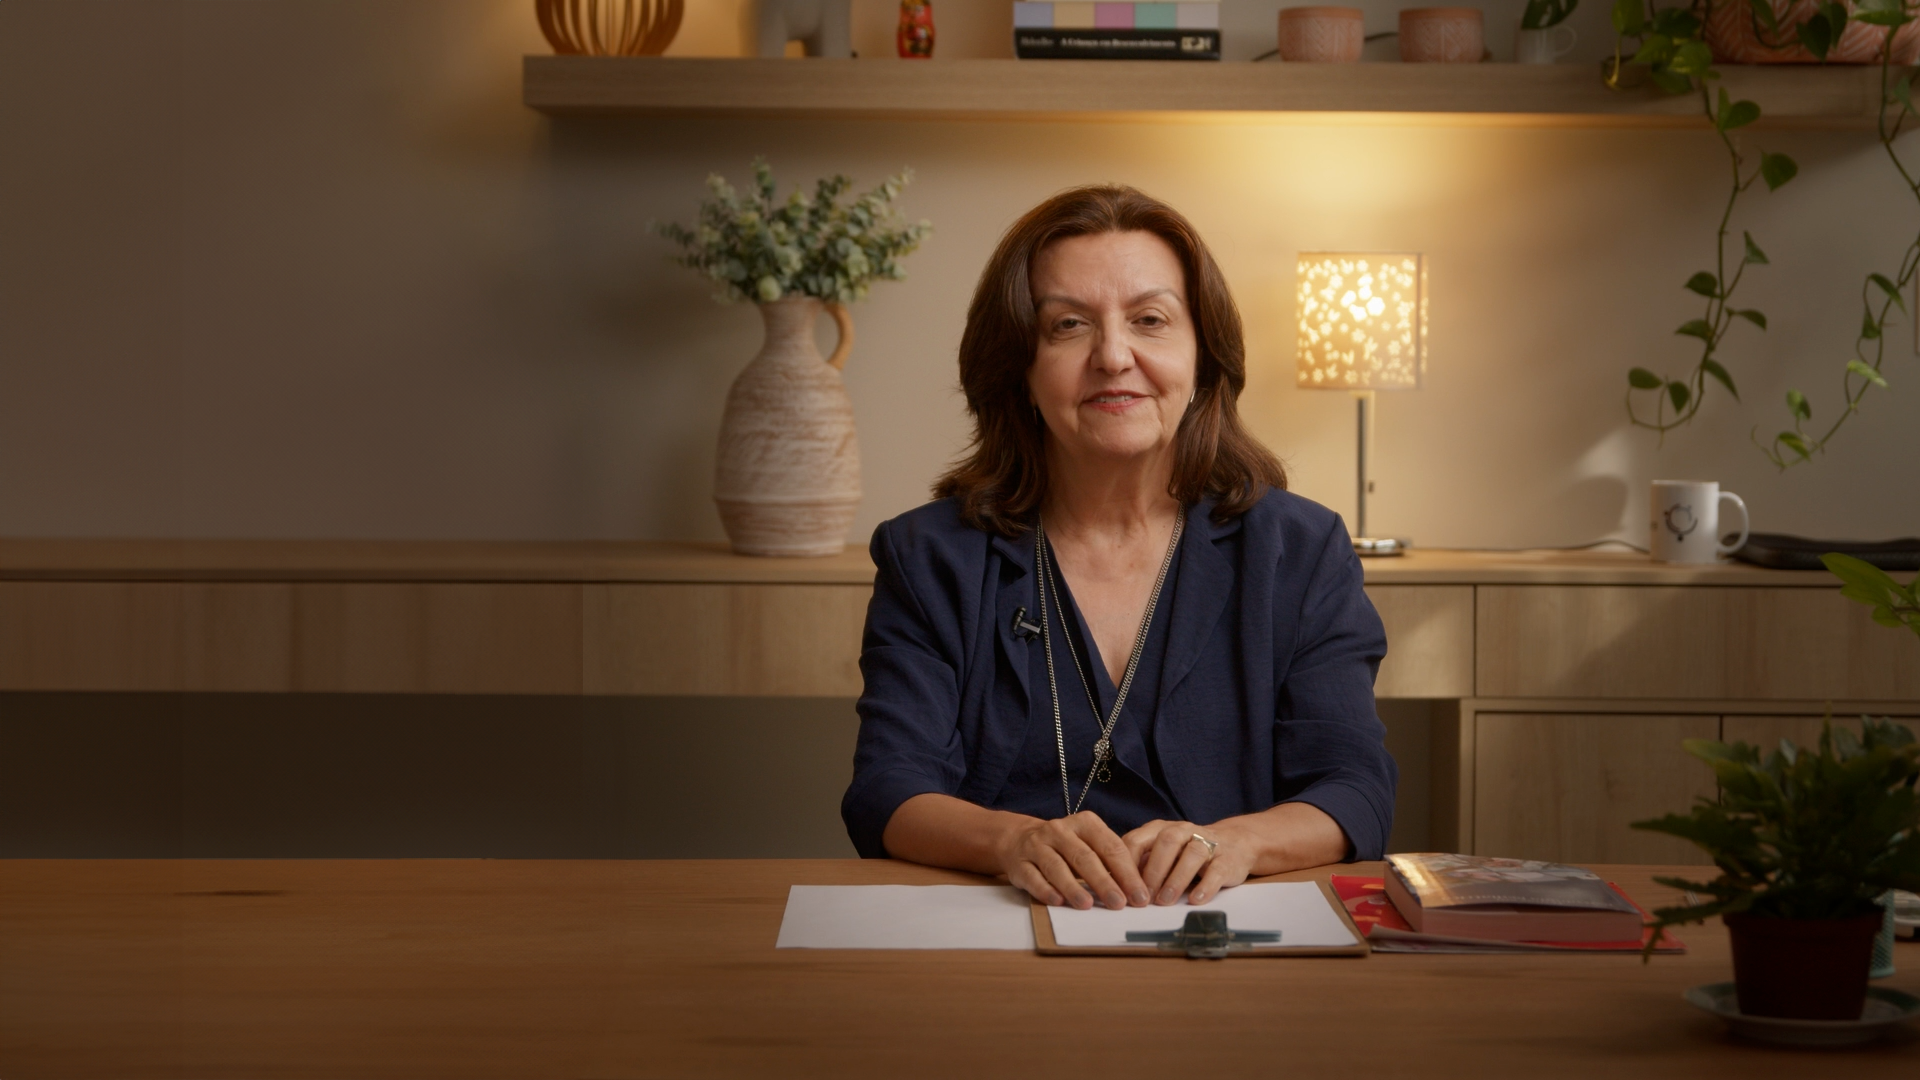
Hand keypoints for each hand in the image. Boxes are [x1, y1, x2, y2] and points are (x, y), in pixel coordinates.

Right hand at [994, 811, 1150, 909]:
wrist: (1019, 839)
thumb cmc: (1066, 847)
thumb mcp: (1089, 844)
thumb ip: (1110, 862)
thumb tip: (1138, 891)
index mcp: (1085, 823)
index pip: (1110, 847)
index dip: (1126, 872)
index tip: (1139, 895)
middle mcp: (1059, 831)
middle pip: (1084, 857)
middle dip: (1104, 882)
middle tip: (1119, 904)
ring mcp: (1037, 846)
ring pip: (1056, 867)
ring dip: (1073, 887)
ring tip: (1087, 905)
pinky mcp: (1019, 863)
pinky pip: (1033, 877)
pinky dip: (1045, 890)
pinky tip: (1057, 902)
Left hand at [1122, 819, 1252, 904]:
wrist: (1235, 844)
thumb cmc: (1186, 854)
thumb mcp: (1161, 855)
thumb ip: (1140, 866)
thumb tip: (1111, 888)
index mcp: (1160, 829)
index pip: (1137, 840)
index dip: (1126, 864)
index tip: (1119, 889)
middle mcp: (1183, 830)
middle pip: (1166, 843)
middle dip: (1152, 871)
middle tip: (1143, 898)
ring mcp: (1207, 842)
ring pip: (1192, 853)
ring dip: (1176, 878)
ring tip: (1165, 901)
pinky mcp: (1227, 858)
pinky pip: (1217, 870)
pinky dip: (1206, 886)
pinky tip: (1195, 900)